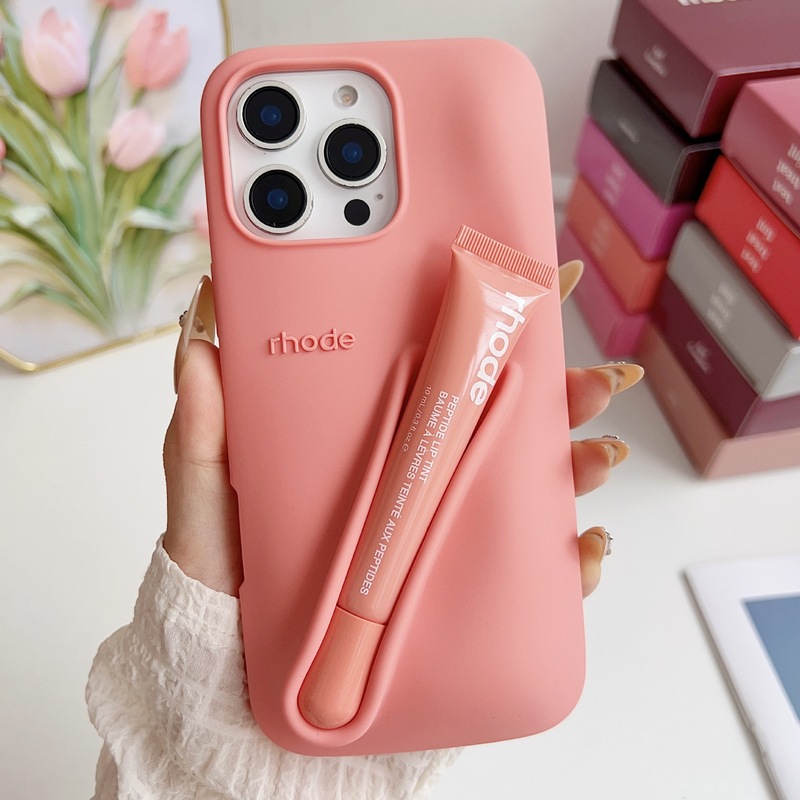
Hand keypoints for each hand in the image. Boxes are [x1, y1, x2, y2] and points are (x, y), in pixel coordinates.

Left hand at [164, 264, 642, 597]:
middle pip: (511, 418)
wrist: (235, 653)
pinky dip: (577, 561)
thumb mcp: (209, 483)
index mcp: (378, 428)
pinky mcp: (458, 586)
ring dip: (582, 463)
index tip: (547, 284)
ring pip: (535, 484)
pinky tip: (590, 552)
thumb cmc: (226, 562)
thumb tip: (199, 332)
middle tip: (600, 381)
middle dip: (570, 392)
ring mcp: (442, 524)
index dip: (501, 321)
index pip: (448, 364)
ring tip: (599, 457)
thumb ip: (202, 421)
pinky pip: (532, 571)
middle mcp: (421, 469)